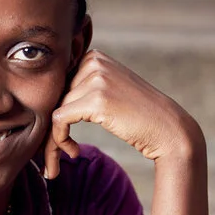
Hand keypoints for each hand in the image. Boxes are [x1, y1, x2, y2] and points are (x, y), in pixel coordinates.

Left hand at [44, 48, 201, 178]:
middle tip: (52, 155)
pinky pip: (59, 121)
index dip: (53, 112)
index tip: (57, 135)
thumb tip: (47, 101)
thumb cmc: (139, 117)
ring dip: (53, 141)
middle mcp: (94, 61)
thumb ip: (83, 89)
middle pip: (54, 97)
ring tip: (64, 158)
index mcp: (94, 57)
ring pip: (53, 111)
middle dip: (50, 128)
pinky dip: (59, 141)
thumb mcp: (110, 92)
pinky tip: (73, 153)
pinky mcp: (96, 99)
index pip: (58, 85)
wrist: (168, 130)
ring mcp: (95, 79)